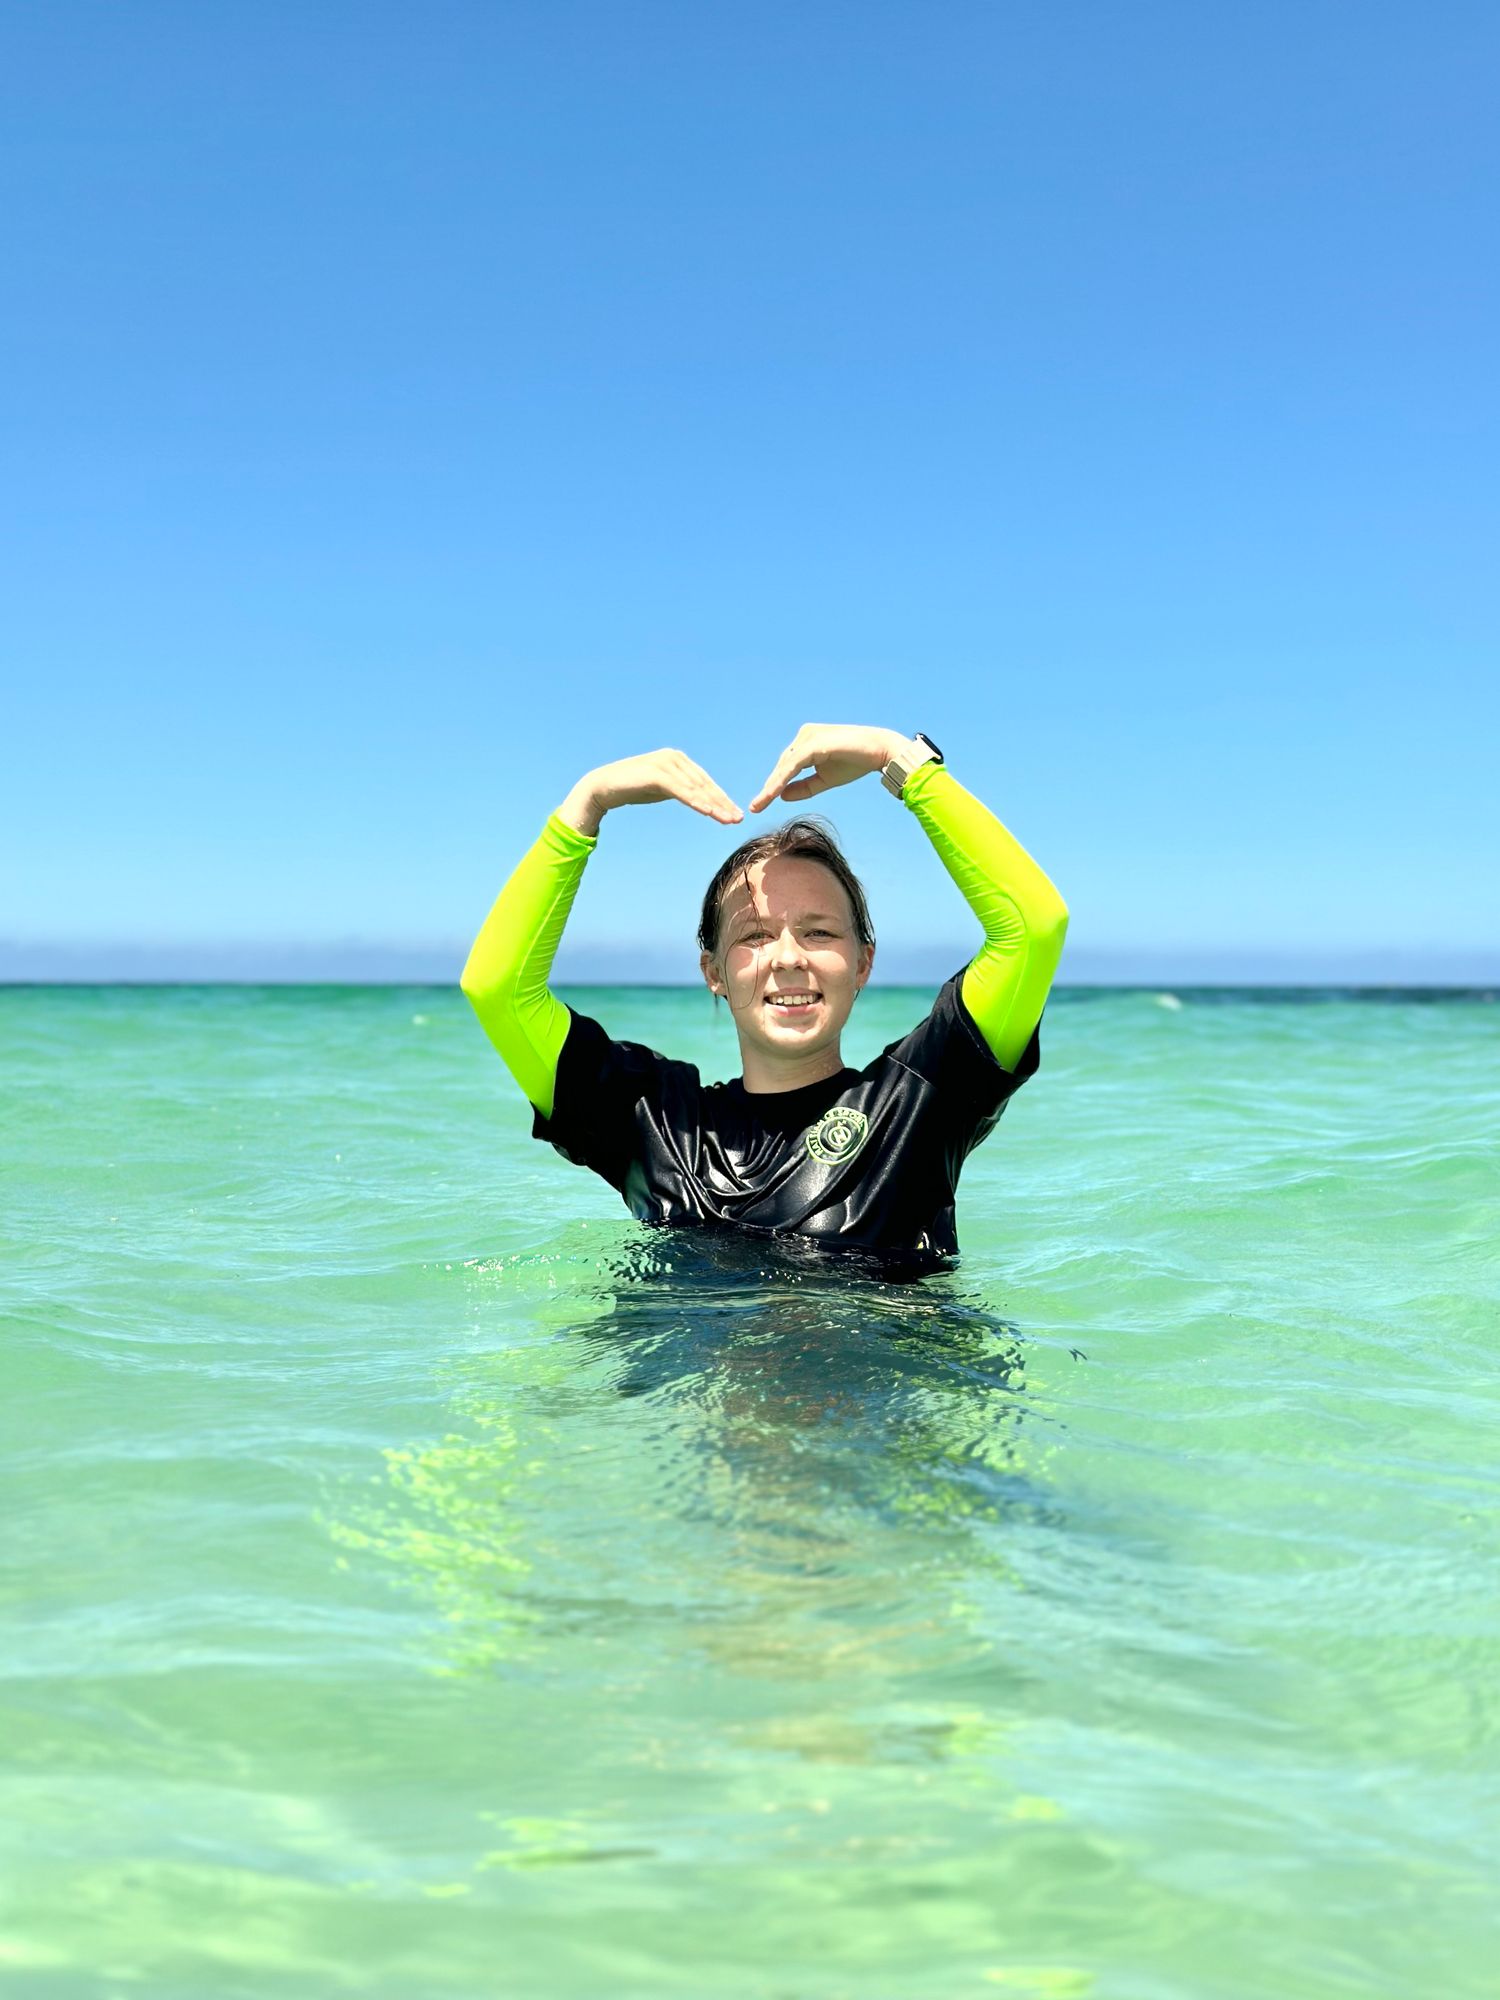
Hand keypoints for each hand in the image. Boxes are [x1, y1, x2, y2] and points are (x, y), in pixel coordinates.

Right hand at [558, 749, 743, 836]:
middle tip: (738, 819)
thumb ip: (679, 789)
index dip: (721, 798)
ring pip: (696, 788)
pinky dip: (696, 801)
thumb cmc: (632, 788)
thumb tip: (697, 798)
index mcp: (678, 760)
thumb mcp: (661, 788)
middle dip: (722, 803)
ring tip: (727, 820)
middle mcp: (675, 758)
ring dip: (713, 805)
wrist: (603, 787)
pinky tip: (708, 812)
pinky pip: (682, 790)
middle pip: (704, 784)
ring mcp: (666, 763)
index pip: (704, 781)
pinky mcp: (657, 773)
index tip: (734, 814)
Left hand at [749, 724, 905, 813]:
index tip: (760, 803)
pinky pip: (793, 765)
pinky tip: (773, 793)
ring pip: (784, 766)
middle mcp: (805, 736)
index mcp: (807, 742)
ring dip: (771, 786)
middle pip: (782, 766)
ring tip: (760, 804)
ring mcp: (808, 737)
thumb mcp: (824, 780)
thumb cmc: (855, 763)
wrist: (880, 752)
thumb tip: (781, 796)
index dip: (774, 784)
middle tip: (756, 807)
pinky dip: (782, 779)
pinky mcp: (813, 743)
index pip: (786, 766)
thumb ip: (803, 787)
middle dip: (769, 787)